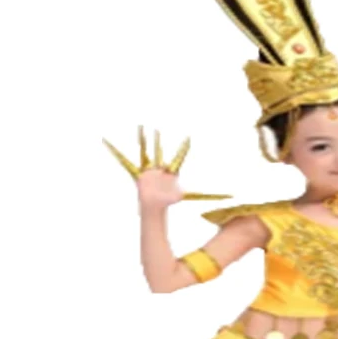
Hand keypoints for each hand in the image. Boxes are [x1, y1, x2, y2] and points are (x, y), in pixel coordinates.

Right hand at [102, 126, 231, 214]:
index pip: (178, 158)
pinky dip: (115, 151)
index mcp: (171, 174)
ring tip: (141, 125)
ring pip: (145, 152)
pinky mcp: (139, 176)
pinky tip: (105, 140)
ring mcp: (149, 173)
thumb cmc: (170, 204)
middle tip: (156, 126)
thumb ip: (210, 196)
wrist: (155, 213)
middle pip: (160, 152)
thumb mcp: (189, 198)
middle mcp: (159, 172)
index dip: (183, 148)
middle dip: (158, 140)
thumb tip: (232, 195)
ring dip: (143, 140)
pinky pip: (125, 161)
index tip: (189, 138)